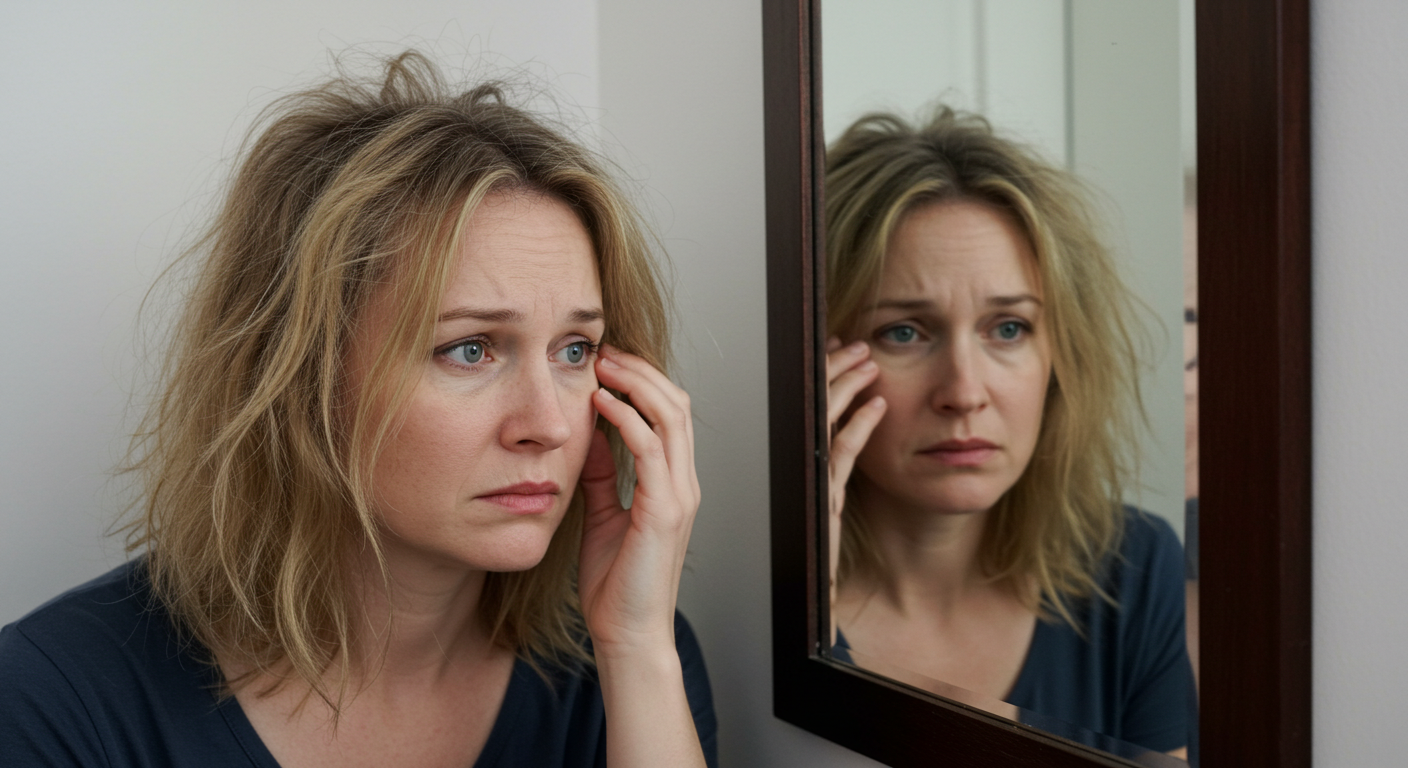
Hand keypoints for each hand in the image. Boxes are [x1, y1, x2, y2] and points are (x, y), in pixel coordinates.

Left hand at [578, 345, 699, 657]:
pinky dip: (626, 418)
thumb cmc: (615, 584)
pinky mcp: (665, 511)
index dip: (642, 381)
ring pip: (671, 416)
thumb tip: (589, 435)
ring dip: (635, 383)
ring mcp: (680, 495)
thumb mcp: (602, 516)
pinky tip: (600, 404)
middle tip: (604, 351)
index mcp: (673, 484)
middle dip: (641, 370)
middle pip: (677, 403)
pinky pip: (650, 448)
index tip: (606, 362)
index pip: (669, 414)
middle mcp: (684, 483)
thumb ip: (601, 476)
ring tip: (602, 364)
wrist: (627, 634)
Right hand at [826, 337, 886, 615]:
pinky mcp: (827, 500)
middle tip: (853, 344)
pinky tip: (877, 406)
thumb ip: (831, 467)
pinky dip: (860, 425)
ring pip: (827, 422)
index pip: (811, 407)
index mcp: (803, 464)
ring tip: (867, 362)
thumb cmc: (815, 556)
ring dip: (848, 387)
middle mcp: (805, 469)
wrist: (806, 599)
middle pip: (816, 406)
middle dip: (835, 370)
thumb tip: (844, 430)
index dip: (824, 376)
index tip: (836, 349)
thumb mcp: (825, 503)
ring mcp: (815, 482)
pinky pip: (843, 454)